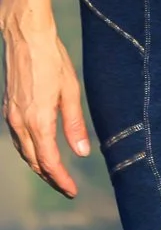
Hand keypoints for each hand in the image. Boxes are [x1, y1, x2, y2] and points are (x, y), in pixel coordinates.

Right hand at [1, 12, 91, 196]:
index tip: (72, 191)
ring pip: (23, 152)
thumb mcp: (71, 92)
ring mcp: (11, 116)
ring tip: (55, 176)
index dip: (61, 180)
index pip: (49, 161)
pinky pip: (17, 139)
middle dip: (50, 177)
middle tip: (66, 189)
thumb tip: (82, 153)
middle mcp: (20, 122)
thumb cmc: (52, 61)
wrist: (26, 38)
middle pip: (34, 161)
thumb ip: (74, 125)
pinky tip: (38, 154)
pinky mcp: (8, 109)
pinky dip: (29, 152)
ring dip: (38, 166)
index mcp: (38, 120)